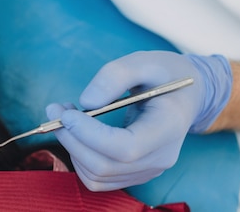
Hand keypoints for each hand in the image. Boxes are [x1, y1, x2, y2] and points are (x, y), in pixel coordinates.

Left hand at [46, 51, 231, 190]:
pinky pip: (98, 178)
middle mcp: (161, 157)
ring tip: (66, 116)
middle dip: (72, 138)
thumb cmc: (164, 74)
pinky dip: (78, 157)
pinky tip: (77, 133)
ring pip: (97, 175)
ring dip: (71, 147)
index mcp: (169, 127)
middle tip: (55, 110)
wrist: (184, 95)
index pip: (126, 148)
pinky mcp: (134, 174)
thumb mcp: (143, 61)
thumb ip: (115, 75)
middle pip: (105, 165)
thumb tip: (87, 102)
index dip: (90, 135)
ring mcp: (148, 170)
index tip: (66, 113)